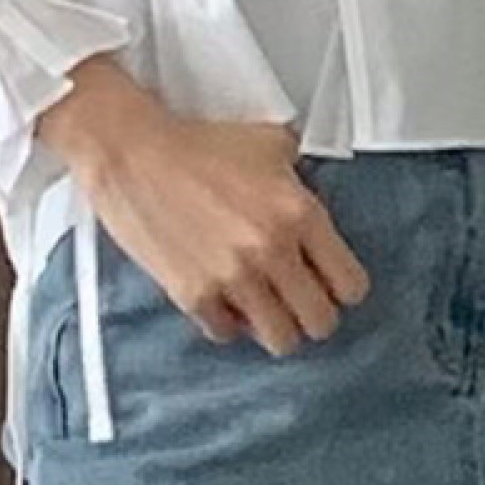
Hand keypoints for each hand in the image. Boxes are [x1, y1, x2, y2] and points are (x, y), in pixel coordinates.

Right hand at [36, 56, 370, 351]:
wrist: (135, 154)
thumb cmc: (198, 145)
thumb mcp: (270, 144)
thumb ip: (302, 176)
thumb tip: (316, 196)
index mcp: (300, 212)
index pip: (350, 285)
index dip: (343, 288)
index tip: (331, 285)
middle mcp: (273, 251)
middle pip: (321, 323)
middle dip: (314, 314)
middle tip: (299, 300)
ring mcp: (233, 278)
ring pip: (280, 340)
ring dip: (276, 326)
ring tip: (266, 307)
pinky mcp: (194, 295)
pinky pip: (228, 334)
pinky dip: (230, 322)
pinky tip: (226, 298)